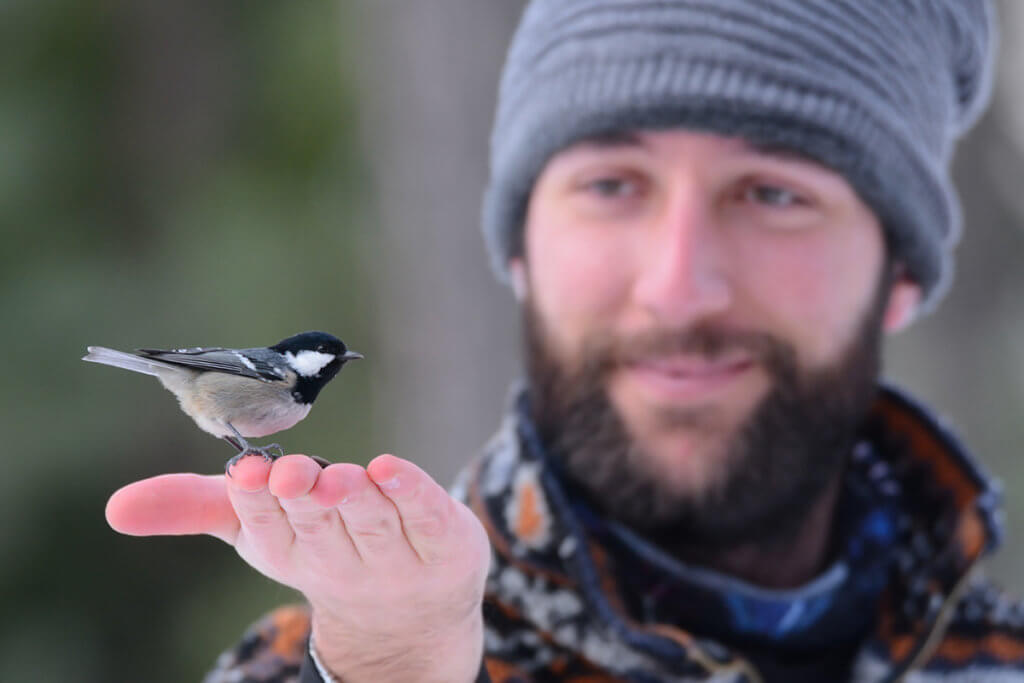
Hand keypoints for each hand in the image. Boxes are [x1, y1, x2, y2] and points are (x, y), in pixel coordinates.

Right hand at [105, 454, 489, 682]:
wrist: (410, 614)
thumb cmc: (324, 548)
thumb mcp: (258, 528)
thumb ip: (196, 506)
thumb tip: (114, 509)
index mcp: (290, 553)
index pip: (268, 529)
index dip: (256, 500)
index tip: (245, 472)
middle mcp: (341, 561)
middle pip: (319, 528)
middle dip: (303, 499)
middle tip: (290, 472)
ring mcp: (397, 559)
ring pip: (372, 524)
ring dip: (352, 499)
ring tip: (333, 475)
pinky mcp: (445, 545)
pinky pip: (427, 518)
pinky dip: (411, 494)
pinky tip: (390, 470)